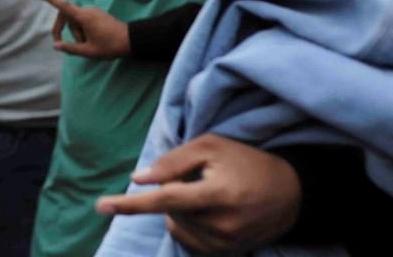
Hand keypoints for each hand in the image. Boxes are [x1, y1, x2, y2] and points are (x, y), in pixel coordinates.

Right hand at [37, 0, 130, 58]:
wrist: (131, 41)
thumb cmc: (110, 46)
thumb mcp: (88, 51)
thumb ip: (70, 48)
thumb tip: (56, 45)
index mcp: (84, 17)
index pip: (63, 6)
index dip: (50, 0)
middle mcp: (87, 11)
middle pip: (67, 16)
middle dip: (64, 30)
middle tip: (64, 45)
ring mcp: (93, 12)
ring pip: (75, 20)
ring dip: (75, 33)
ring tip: (86, 45)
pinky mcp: (97, 15)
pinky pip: (83, 20)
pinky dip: (82, 30)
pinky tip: (90, 41)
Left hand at [97, 134, 301, 252]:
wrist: (291, 192)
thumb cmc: (246, 161)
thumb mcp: (211, 146)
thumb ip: (172, 162)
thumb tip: (138, 180)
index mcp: (218, 194)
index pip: (165, 200)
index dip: (130, 204)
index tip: (101, 205)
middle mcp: (223, 225)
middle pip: (169, 211)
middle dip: (173, 193)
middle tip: (200, 179)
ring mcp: (227, 244)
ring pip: (175, 226)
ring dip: (180, 210)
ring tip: (209, 194)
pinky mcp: (227, 254)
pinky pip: (187, 240)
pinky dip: (187, 224)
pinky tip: (209, 211)